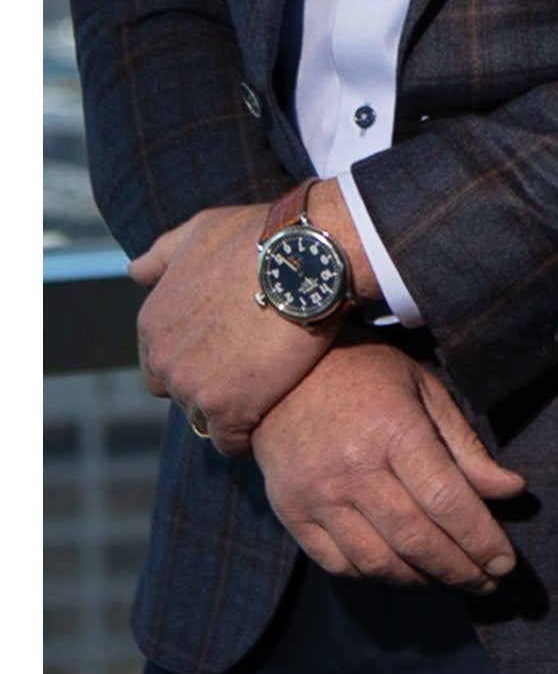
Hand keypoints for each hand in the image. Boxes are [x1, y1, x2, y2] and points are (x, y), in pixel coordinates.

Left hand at [128, 201, 332, 456]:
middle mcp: (163, 359)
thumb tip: (135, 272)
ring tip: (267, 389)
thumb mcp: (200, 232)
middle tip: (250, 367)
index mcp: (152, 323)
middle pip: (179, 392)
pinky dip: (247, 433)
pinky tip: (271, 413)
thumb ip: (163, 255)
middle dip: (208, 385)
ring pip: (204, 417)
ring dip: (231, 407)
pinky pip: (230, 441)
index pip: (159, 361)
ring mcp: (193, 387)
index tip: (229, 348)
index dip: (196, 357)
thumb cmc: (257, 237)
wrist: (306, 256)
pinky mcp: (229, 409)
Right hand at [255, 341, 526, 590]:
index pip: (447, 501)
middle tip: (488, 583)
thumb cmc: (369, 377)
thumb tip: (511, 491)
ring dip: (421, 580)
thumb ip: (467, 448)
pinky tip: (402, 572)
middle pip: (415, 539)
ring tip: (450, 579)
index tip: (505, 564)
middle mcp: (354, 471)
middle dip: (459, 569)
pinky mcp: (291, 514)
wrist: (281, 377)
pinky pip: (338, 563)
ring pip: (377, 560)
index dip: (481, 539)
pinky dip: (375, 576)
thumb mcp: (427, 393)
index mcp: (395, 433)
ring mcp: (318, 497)